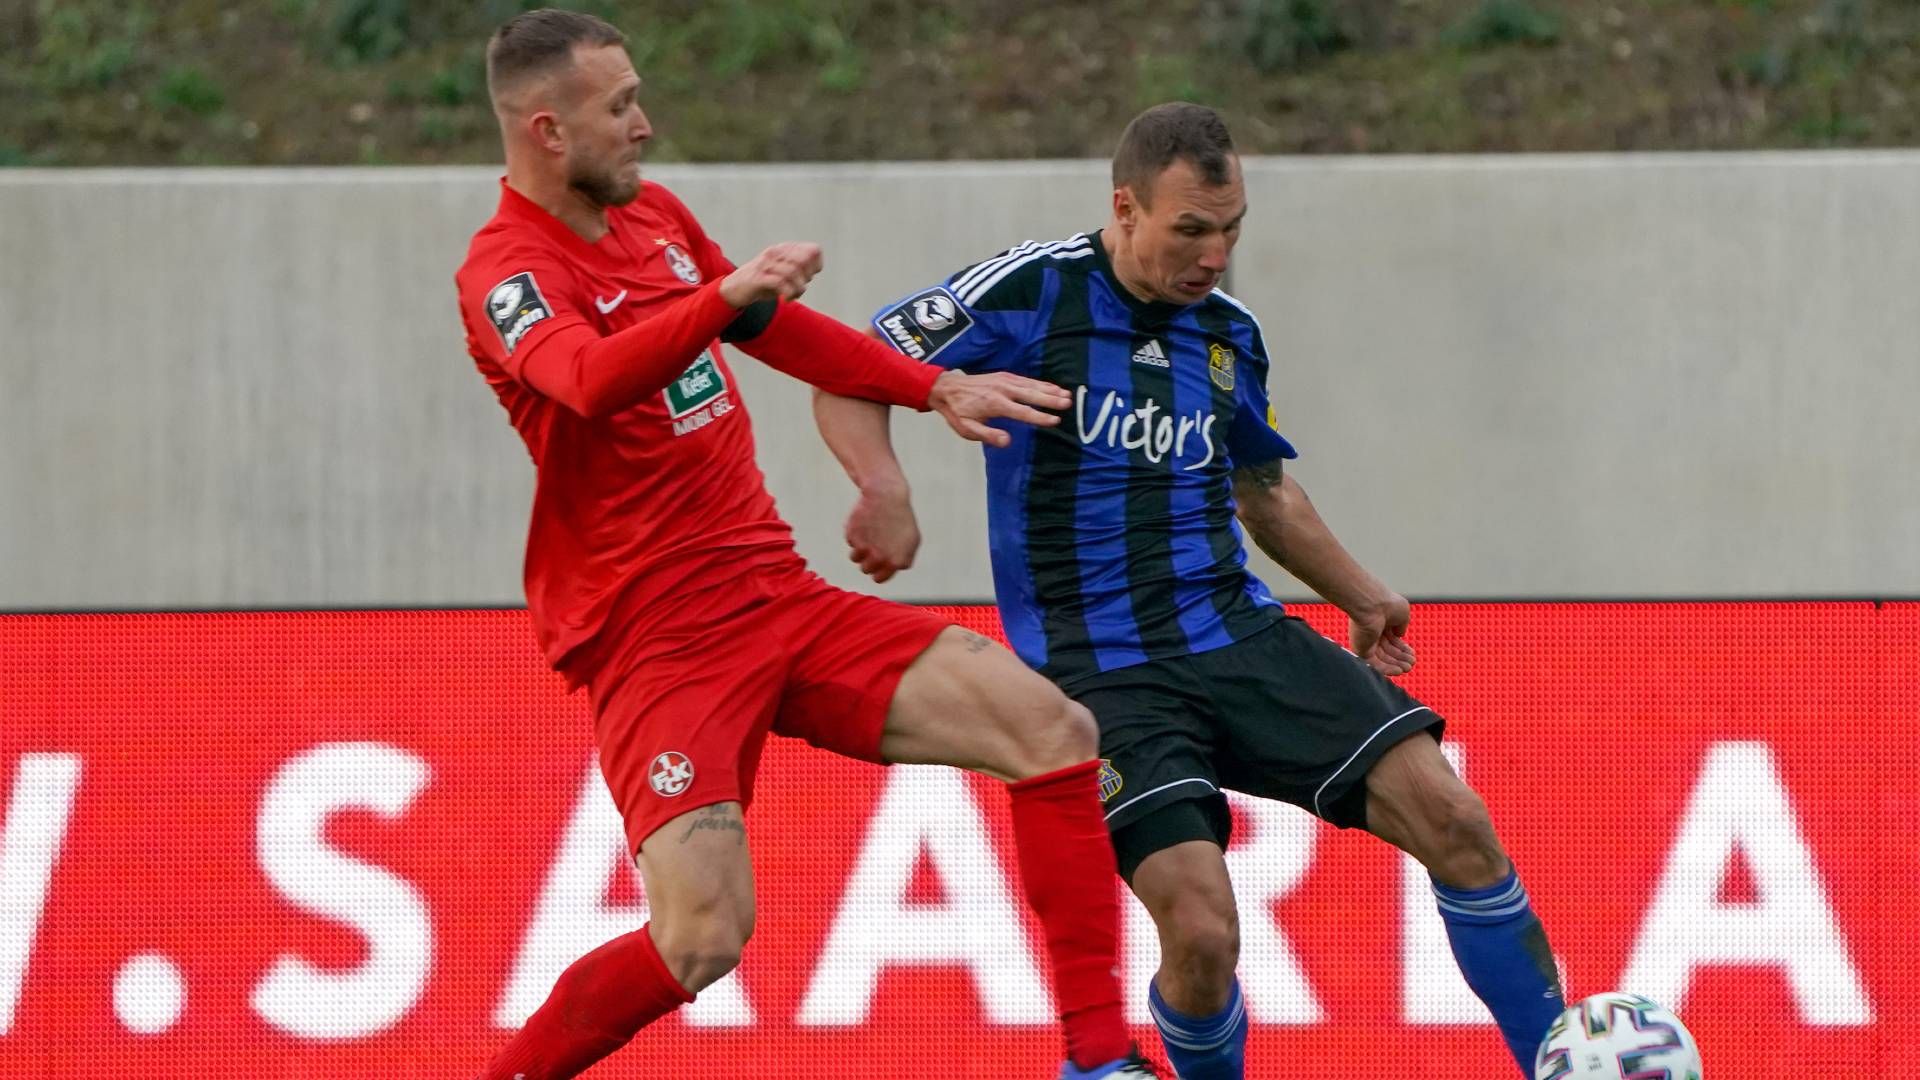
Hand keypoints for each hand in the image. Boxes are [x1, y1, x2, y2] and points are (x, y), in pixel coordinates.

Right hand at [719, 242, 822, 306]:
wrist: (734, 289)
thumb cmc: (762, 283)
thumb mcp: (782, 275)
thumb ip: (798, 272)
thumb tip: (812, 273)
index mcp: (783, 249)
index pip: (813, 251)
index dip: (816, 266)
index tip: (807, 277)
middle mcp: (775, 253)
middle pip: (805, 260)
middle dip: (807, 277)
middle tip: (800, 286)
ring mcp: (766, 264)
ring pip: (794, 272)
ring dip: (798, 288)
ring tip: (792, 295)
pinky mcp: (758, 278)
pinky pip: (781, 283)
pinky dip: (788, 293)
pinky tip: (785, 299)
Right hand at [845, 486, 920, 582]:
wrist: (887, 496)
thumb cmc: (901, 518)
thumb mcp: (912, 540)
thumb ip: (904, 559)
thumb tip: (894, 569)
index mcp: (896, 562)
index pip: (879, 579)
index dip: (878, 570)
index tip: (879, 561)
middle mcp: (880, 558)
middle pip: (866, 570)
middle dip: (869, 559)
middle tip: (875, 544)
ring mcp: (865, 548)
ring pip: (855, 558)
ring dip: (860, 549)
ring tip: (870, 533)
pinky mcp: (853, 536)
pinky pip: (850, 542)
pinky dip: (855, 535)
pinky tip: (865, 523)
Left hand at [925, 370, 1070, 447]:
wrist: (947, 388)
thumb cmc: (958, 411)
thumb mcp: (967, 429)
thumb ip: (988, 435)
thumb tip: (1008, 441)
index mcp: (995, 403)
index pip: (1022, 411)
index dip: (1039, 416)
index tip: (1055, 421)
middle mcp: (1003, 389)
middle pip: (1031, 394)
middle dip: (1050, 399)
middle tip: (1068, 403)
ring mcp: (1005, 380)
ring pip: (1032, 385)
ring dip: (1050, 389)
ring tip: (1067, 395)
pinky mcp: (1005, 375)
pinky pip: (1027, 379)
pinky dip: (1041, 383)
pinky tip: (1052, 387)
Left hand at [1349, 591, 1415, 675]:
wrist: (1372, 604)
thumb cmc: (1387, 604)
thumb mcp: (1403, 613)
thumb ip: (1402, 626)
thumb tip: (1400, 635)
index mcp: (1381, 623)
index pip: (1392, 640)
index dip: (1403, 649)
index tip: (1412, 654)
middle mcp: (1372, 633)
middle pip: (1387, 651)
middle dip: (1401, 658)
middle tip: (1411, 663)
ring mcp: (1365, 642)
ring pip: (1382, 659)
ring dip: (1396, 665)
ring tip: (1408, 668)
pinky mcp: (1360, 650)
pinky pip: (1374, 664)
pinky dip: (1386, 669)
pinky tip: (1399, 671)